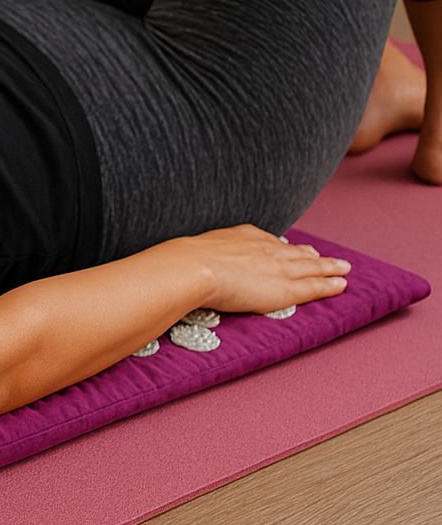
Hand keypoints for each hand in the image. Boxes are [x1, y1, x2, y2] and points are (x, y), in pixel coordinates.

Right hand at [183, 224, 350, 313]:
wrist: (194, 268)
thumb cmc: (186, 261)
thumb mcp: (196, 250)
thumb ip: (201, 255)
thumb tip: (181, 260)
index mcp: (245, 236)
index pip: (270, 242)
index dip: (284, 247)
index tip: (291, 248)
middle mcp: (267, 248)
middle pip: (296, 252)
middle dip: (312, 255)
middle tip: (324, 256)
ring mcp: (279, 266)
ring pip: (312, 266)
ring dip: (329, 267)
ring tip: (343, 268)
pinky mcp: (285, 288)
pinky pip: (314, 286)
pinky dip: (329, 286)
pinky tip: (341, 285)